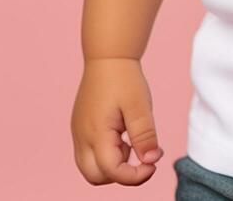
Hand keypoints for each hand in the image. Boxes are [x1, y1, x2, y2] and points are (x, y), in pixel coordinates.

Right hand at [71, 57, 164, 184]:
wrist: (108, 55)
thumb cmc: (124, 78)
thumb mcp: (140, 106)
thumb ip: (144, 135)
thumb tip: (151, 161)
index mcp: (96, 133)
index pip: (112, 172)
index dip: (135, 176)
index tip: (153, 164)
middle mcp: (82, 137)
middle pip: (95, 176)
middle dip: (120, 174)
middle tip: (141, 154)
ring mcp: (78, 133)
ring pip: (90, 167)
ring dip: (112, 164)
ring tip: (131, 140)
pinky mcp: (80, 127)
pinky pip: (89, 152)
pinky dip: (107, 153)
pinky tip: (122, 133)